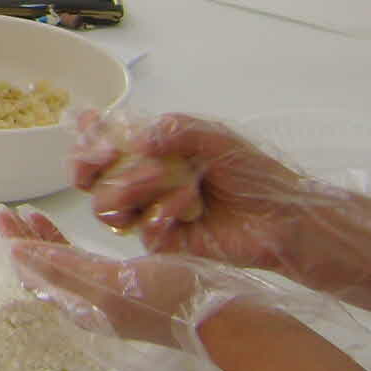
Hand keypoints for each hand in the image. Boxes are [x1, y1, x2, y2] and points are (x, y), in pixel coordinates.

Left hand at [0, 206, 243, 352]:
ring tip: (32, 215)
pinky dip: (71, 244)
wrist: (223, 318)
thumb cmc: (171, 300)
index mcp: (82, 305)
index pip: (34, 273)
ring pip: (64, 266)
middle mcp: (91, 304)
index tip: (0, 214)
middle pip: (45, 269)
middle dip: (24, 239)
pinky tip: (73, 231)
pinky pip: (87, 264)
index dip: (14, 243)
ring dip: (45, 240)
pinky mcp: (129, 287)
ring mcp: (110, 297)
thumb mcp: (112, 283)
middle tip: (7, 210)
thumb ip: (64, 268)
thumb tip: (18, 254)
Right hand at [71, 110, 370, 310]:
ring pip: (105, 206)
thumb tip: (136, 139)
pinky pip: (142, 230)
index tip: (89, 125)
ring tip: (165, 179)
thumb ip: (176, 129)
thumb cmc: (254, 174)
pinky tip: (189, 209)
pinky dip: (161, 214)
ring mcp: (149, 214)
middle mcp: (143, 184)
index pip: (102, 143)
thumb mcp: (216, 137)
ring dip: (129, 186)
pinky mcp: (163, 244)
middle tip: (105, 155)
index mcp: (151, 153)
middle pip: (89, 177)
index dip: (85, 136)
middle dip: (88, 163)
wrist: (284, 218)